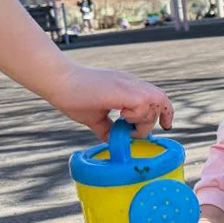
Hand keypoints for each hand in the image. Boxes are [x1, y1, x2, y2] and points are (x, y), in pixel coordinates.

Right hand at [42, 61, 173, 139]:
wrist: (58, 80)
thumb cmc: (72, 96)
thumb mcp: (96, 117)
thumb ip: (107, 129)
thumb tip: (113, 142)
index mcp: (128, 87)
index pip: (157, 96)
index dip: (165, 111)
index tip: (165, 125)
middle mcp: (132, 83)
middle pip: (160, 100)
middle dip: (151, 121)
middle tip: (130, 130)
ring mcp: (128, 84)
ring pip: (156, 101)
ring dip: (144, 119)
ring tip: (124, 122)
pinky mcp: (122, 89)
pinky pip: (143, 103)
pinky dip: (136, 115)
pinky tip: (120, 115)